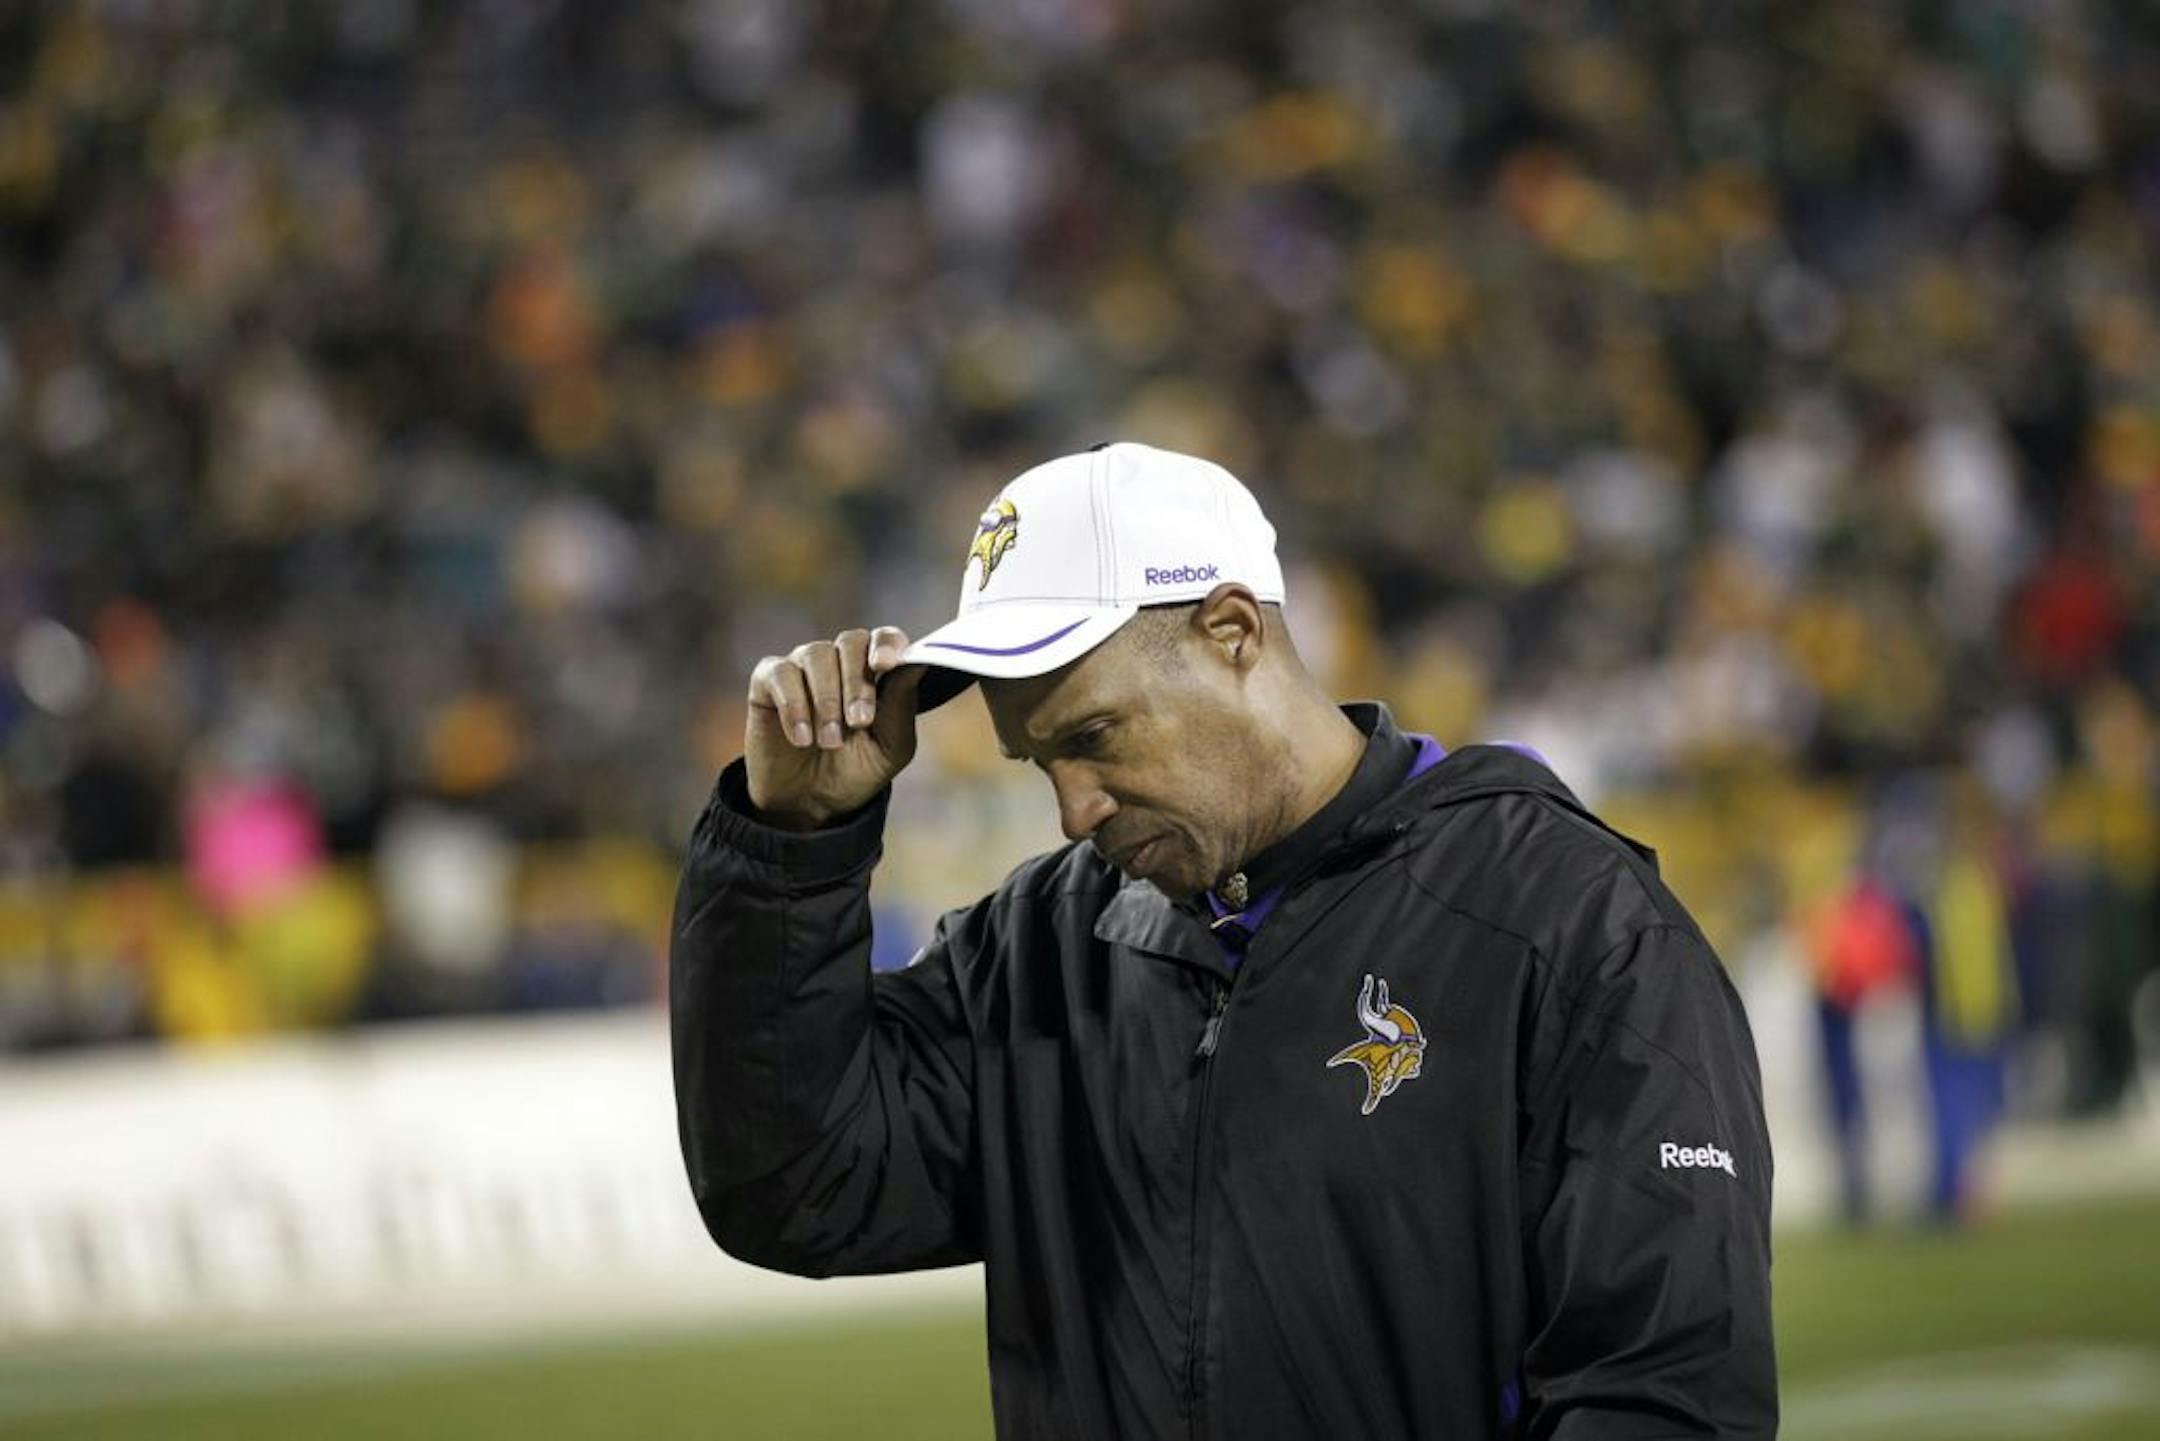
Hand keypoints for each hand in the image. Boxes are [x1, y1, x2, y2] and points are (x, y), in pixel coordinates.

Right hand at [744, 627, 923, 829]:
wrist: (809, 804)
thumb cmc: (855, 770)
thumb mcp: (890, 748)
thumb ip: (903, 705)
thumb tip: (918, 665)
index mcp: (874, 669)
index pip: (885, 637)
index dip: (886, 644)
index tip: (884, 666)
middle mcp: (838, 659)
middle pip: (851, 643)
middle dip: (857, 684)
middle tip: (859, 723)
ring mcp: (802, 667)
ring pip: (816, 654)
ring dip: (827, 700)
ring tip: (829, 741)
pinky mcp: (768, 681)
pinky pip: (781, 673)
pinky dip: (793, 706)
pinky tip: (802, 738)